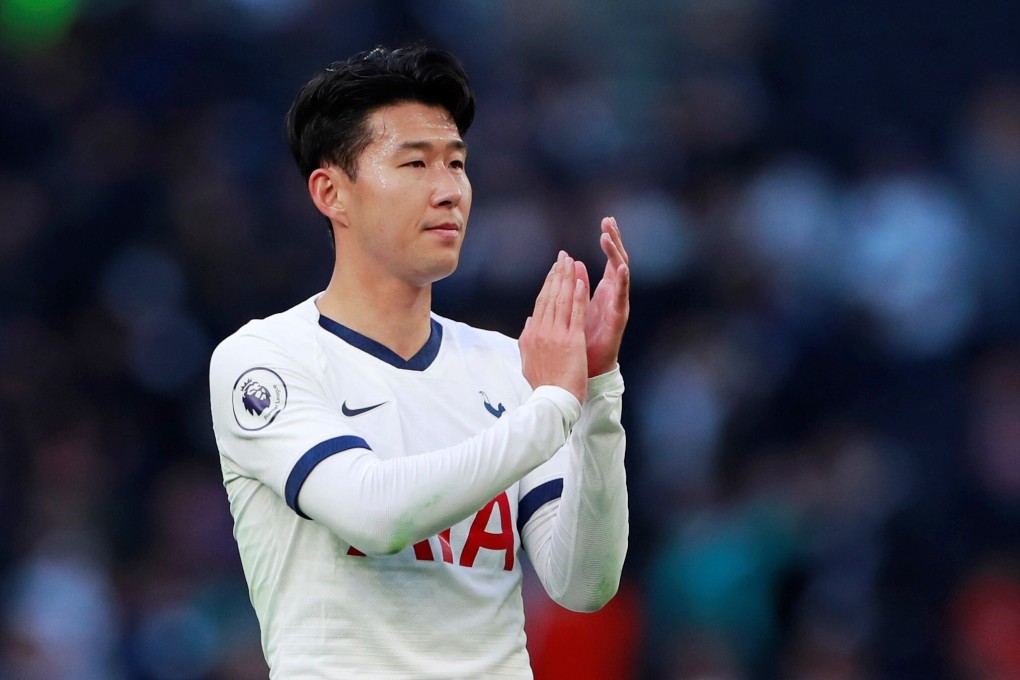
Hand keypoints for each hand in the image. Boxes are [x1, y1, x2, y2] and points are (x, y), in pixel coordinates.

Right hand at [519, 251, 587, 403]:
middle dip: (557, 274)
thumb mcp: (528, 360)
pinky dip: (577, 295)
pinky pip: (574, 313)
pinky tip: (580, 281)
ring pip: (561, 300)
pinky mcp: (572, 340)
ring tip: (571, 261)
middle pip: (550, 296)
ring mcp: (556, 334)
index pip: (541, 303)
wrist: (552, 401)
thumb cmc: (543, 384)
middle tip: (562, 257)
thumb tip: (528, 322)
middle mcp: (541, 330)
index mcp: (531, 334)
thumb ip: (527, 339)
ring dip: (566, 278)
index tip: (554, 270)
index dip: (548, 284)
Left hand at [577, 217, 629, 377]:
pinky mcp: (618, 318)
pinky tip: (621, 267)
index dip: (609, 241)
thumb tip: (573, 264)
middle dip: (614, 240)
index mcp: (605, 292)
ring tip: (608, 237)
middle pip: (618, 261)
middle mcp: (614, 296)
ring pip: (620, 275)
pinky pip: (620, 297)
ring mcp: (618, 305)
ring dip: (615, 254)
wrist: (587, 370)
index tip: (606, 221)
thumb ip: (578, 286)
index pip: (609, 259)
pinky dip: (621, 281)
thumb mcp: (576, 308)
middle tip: (609, 221)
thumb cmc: (583, 341)